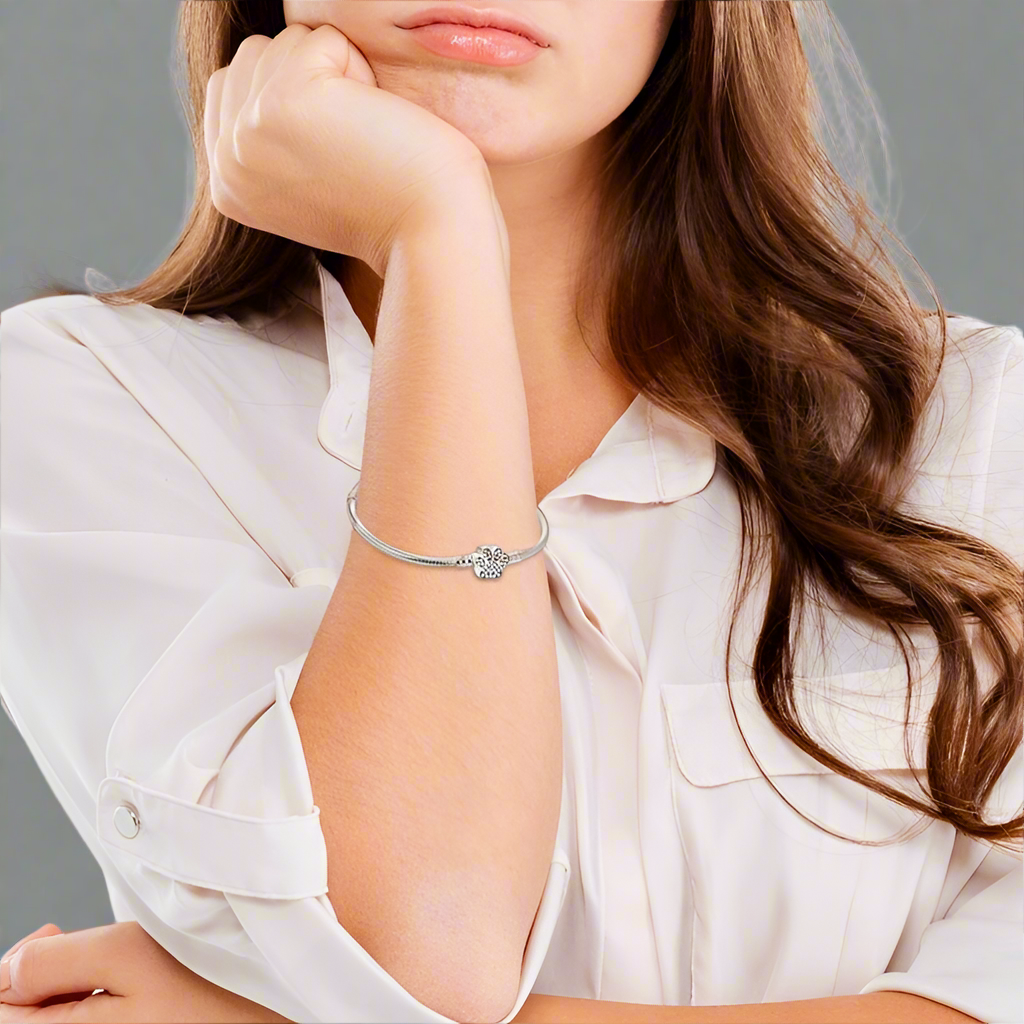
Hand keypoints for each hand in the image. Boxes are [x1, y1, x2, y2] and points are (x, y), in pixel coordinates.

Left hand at [0, 921, 290, 1022]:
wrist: (277, 1016)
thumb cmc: (212, 990)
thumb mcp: (128, 953)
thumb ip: (54, 960)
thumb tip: (12, 967)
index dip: (13, 970)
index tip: (51, 937)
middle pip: (24, 1019)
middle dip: (38, 979)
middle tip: (79, 945)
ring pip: (61, 1023)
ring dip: (70, 990)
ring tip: (113, 968)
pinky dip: (97, 1006)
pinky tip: (131, 991)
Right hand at [204, 22, 489, 277]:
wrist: (427, 234)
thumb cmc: (389, 207)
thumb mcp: (305, 182)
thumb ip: (270, 138)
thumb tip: (261, 74)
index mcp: (226, 184)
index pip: (230, 88)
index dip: (293, 96)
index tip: (334, 150)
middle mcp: (227, 160)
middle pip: (256, 57)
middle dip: (313, 82)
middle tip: (352, 145)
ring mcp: (248, 130)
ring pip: (286, 43)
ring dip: (338, 75)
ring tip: (362, 135)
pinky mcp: (285, 100)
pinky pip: (322, 39)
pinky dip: (360, 69)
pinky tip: (374, 122)